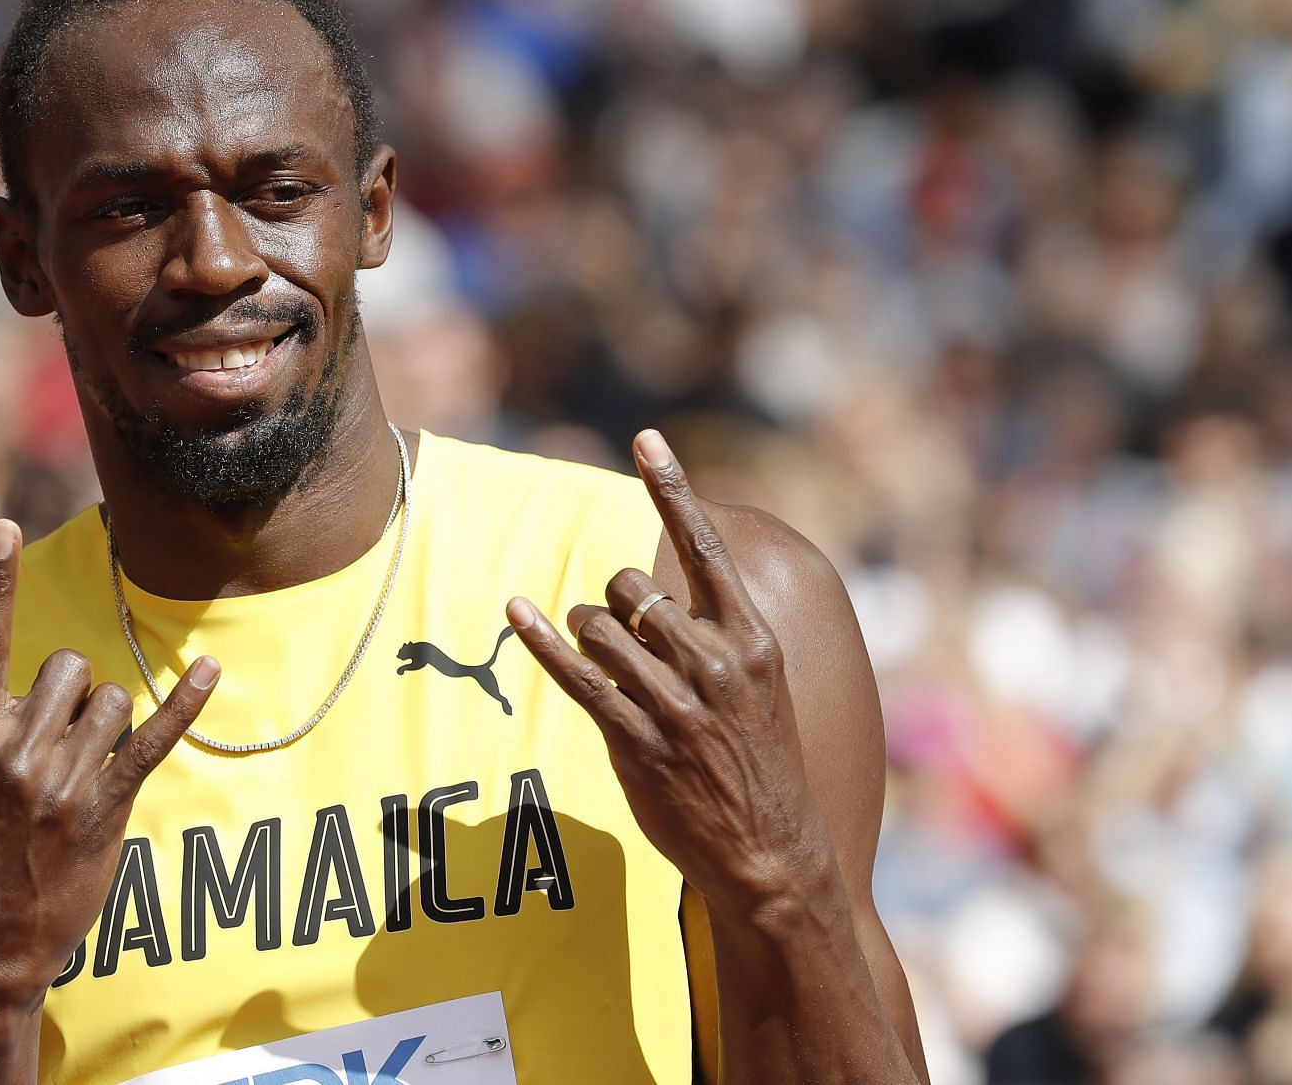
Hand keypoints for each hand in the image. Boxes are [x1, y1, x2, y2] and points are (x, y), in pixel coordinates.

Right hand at [0, 519, 218, 1006]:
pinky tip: (209, 670)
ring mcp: (60, 782)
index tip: (3, 525)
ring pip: (109, 700)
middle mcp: (12, 754)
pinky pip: (153, 738)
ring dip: (106, 724)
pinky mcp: (105, 808)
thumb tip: (17, 682)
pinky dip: (184, 701)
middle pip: (67, 667)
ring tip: (82, 774)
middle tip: (59, 746)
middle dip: (72, 693)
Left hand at [507, 431, 828, 911]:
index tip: (646, 439)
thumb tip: (659, 588)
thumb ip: (719, 633)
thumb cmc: (763, 763)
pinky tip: (518, 612)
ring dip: (586, 632)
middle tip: (622, 631)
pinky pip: (577, 676)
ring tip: (604, 659)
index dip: (671, 487)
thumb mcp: (762, 686)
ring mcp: (674, 703)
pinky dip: (542, 640)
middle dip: (614, 599)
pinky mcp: (636, 740)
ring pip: (600, 628)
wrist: (773, 851)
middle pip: (633, 587)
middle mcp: (714, 663)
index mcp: (752, 639)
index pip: (706, 545)